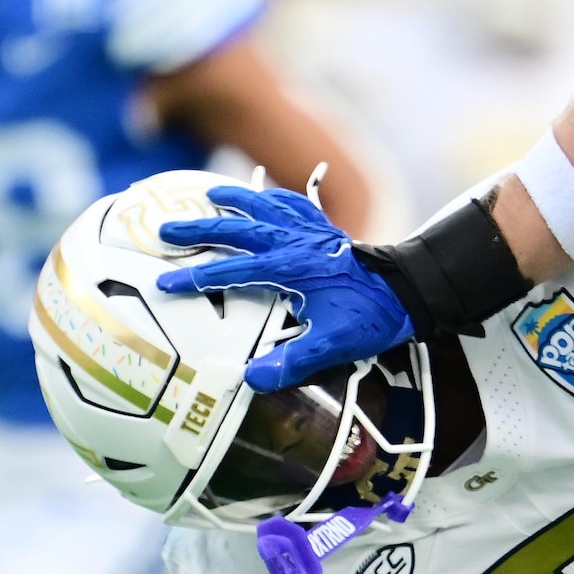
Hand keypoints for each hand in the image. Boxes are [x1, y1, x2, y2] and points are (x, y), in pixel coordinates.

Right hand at [158, 186, 415, 391]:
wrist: (409, 290)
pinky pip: (293, 204)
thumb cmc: (370, 316)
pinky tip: (262, 196)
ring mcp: (310, 231)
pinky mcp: (325, 229)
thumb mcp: (332, 344)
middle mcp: (295, 242)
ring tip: (207, 194)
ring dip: (234, 200)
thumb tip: (251, 379)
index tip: (166, 281)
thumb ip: (292, 361)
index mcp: (290, 268)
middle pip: (238, 229)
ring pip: (264, 206)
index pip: (232, 272)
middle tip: (165, 230)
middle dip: (199, 229)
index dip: (196, 276)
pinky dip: (273, 197)